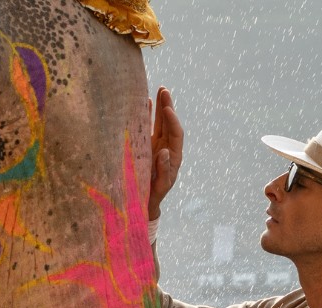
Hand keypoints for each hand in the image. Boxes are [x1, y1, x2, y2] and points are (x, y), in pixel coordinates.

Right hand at [148, 86, 182, 219]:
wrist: (145, 203)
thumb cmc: (154, 196)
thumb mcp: (160, 186)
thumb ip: (164, 170)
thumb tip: (165, 151)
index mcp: (174, 156)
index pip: (176, 134)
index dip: (172, 121)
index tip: (167, 109)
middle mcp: (167, 148)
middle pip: (169, 124)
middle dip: (167, 107)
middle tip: (164, 91)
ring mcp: (156, 145)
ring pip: (160, 123)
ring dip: (159, 108)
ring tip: (160, 90)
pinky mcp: (147, 147)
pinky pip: (148, 128)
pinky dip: (147, 116)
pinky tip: (145, 103)